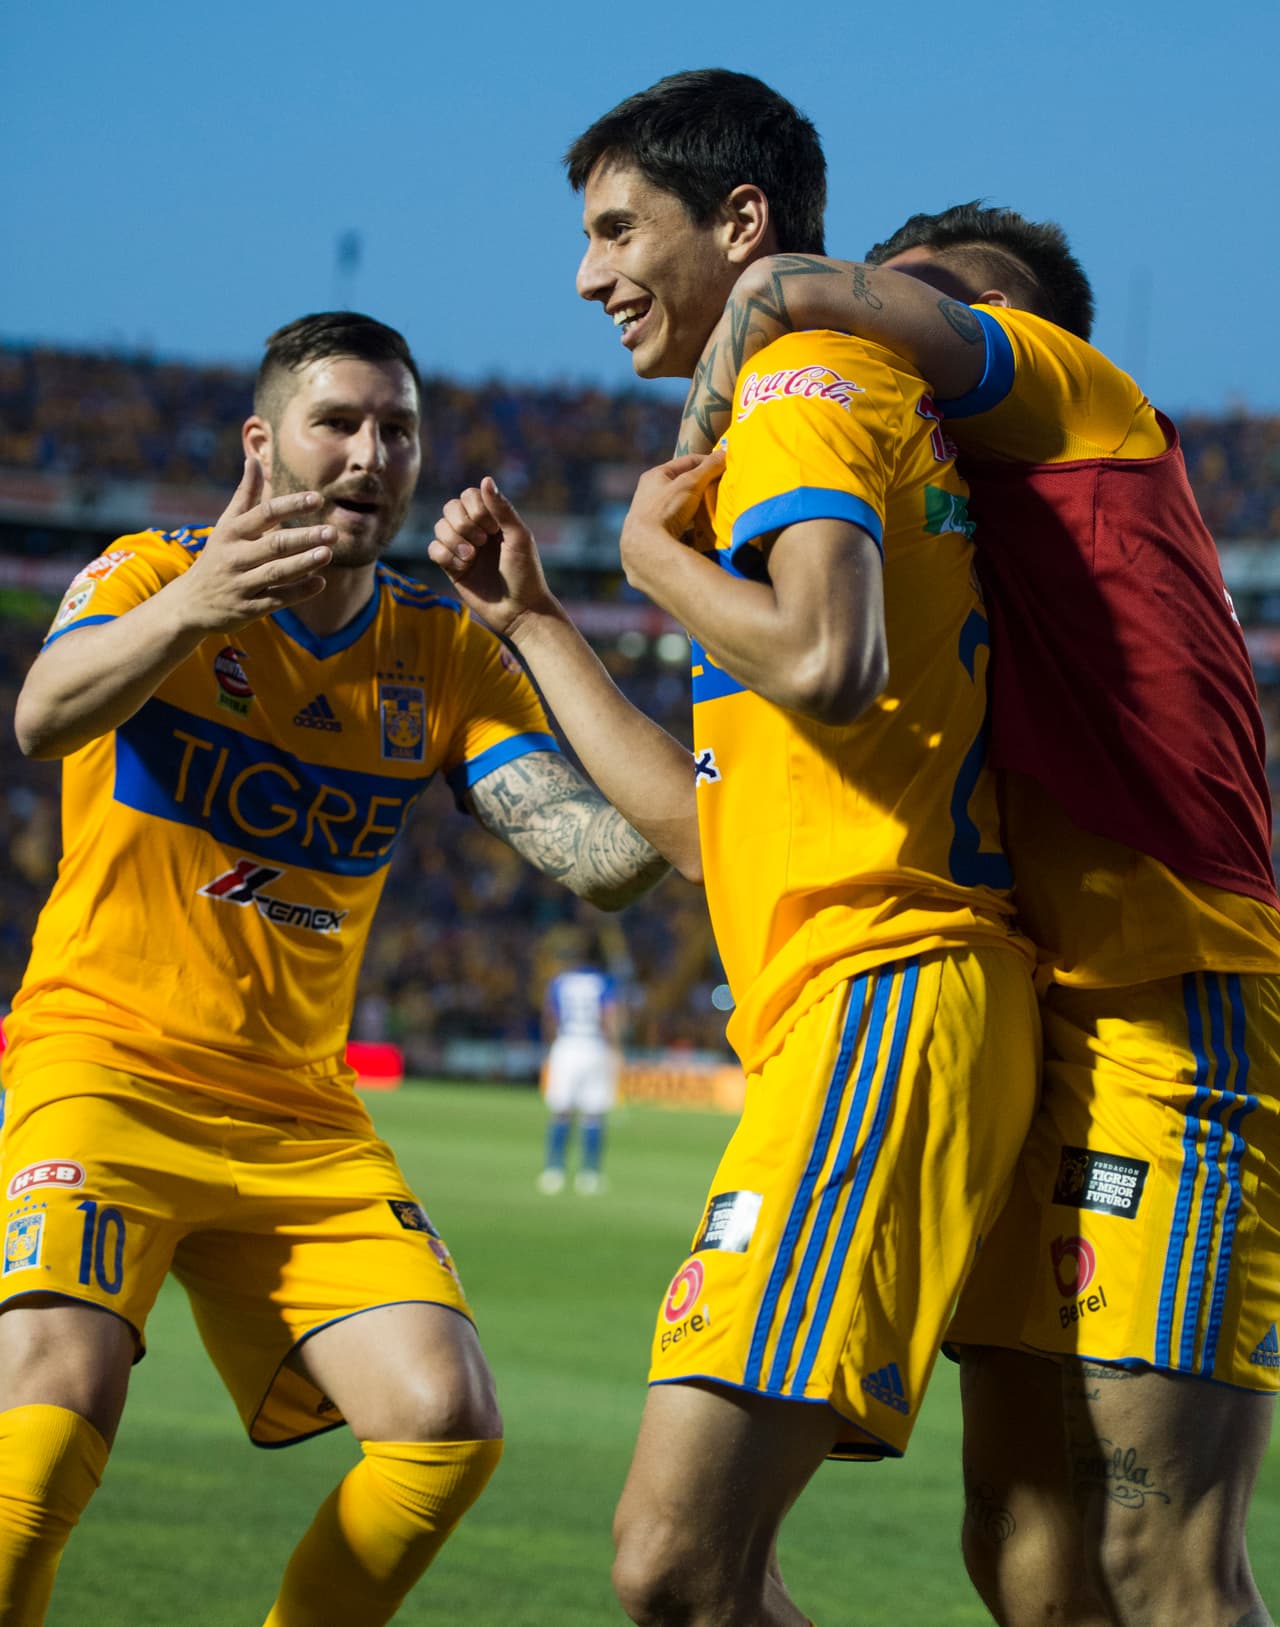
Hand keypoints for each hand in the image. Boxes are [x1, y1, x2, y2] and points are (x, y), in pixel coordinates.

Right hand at [173, 456, 333, 632]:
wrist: (189, 603)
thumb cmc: (216, 557)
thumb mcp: (226, 525)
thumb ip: (245, 495)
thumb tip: (253, 460)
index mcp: (231, 532)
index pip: (264, 514)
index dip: (291, 505)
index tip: (317, 499)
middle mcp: (234, 557)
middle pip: (274, 544)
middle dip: (304, 538)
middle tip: (332, 532)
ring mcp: (240, 583)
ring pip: (276, 572)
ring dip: (303, 563)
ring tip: (328, 553)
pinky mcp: (247, 608)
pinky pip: (277, 599)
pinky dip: (299, 591)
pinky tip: (320, 582)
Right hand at [429, 476, 556, 635]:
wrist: (519, 611)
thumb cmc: (525, 574)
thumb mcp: (520, 538)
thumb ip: (502, 509)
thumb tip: (485, 479)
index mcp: (493, 520)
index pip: (469, 495)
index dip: (475, 508)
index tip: (493, 529)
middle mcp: (475, 530)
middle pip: (450, 507)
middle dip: (463, 524)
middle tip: (482, 542)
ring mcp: (462, 548)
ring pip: (439, 527)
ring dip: (454, 540)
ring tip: (472, 558)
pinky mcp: (451, 567)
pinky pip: (433, 549)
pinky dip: (445, 555)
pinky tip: (463, 567)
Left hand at [619, 449, 724, 588]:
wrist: (647, 547)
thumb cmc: (666, 509)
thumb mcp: (690, 483)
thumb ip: (708, 468)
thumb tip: (726, 452)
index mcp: (655, 476)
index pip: (687, 461)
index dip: (708, 462)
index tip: (726, 467)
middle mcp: (650, 493)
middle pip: (683, 483)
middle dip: (703, 485)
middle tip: (722, 488)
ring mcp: (652, 514)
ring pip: (682, 504)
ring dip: (698, 506)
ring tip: (715, 509)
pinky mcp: (657, 533)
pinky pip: (680, 523)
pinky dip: (692, 523)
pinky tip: (703, 528)